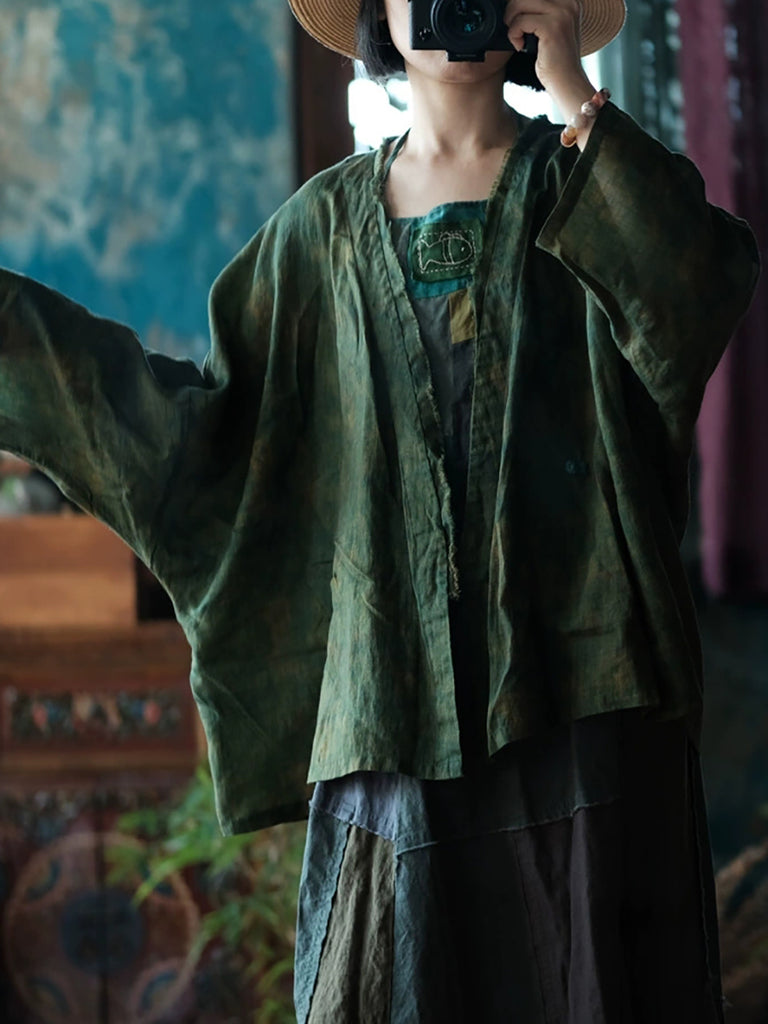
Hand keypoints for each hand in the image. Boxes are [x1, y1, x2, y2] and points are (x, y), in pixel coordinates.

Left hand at [504, 0, 596, 127]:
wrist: (567, 82)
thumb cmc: (555, 60)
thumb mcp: (549, 28)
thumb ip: (538, 12)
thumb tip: (514, 3)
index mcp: (569, 0)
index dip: (520, 4)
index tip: (518, 21)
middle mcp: (568, 2)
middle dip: (512, 9)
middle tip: (514, 28)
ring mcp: (562, 13)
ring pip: (521, 2)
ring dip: (512, 21)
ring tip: (517, 36)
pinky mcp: (553, 27)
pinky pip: (520, 21)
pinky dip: (514, 34)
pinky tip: (520, 46)